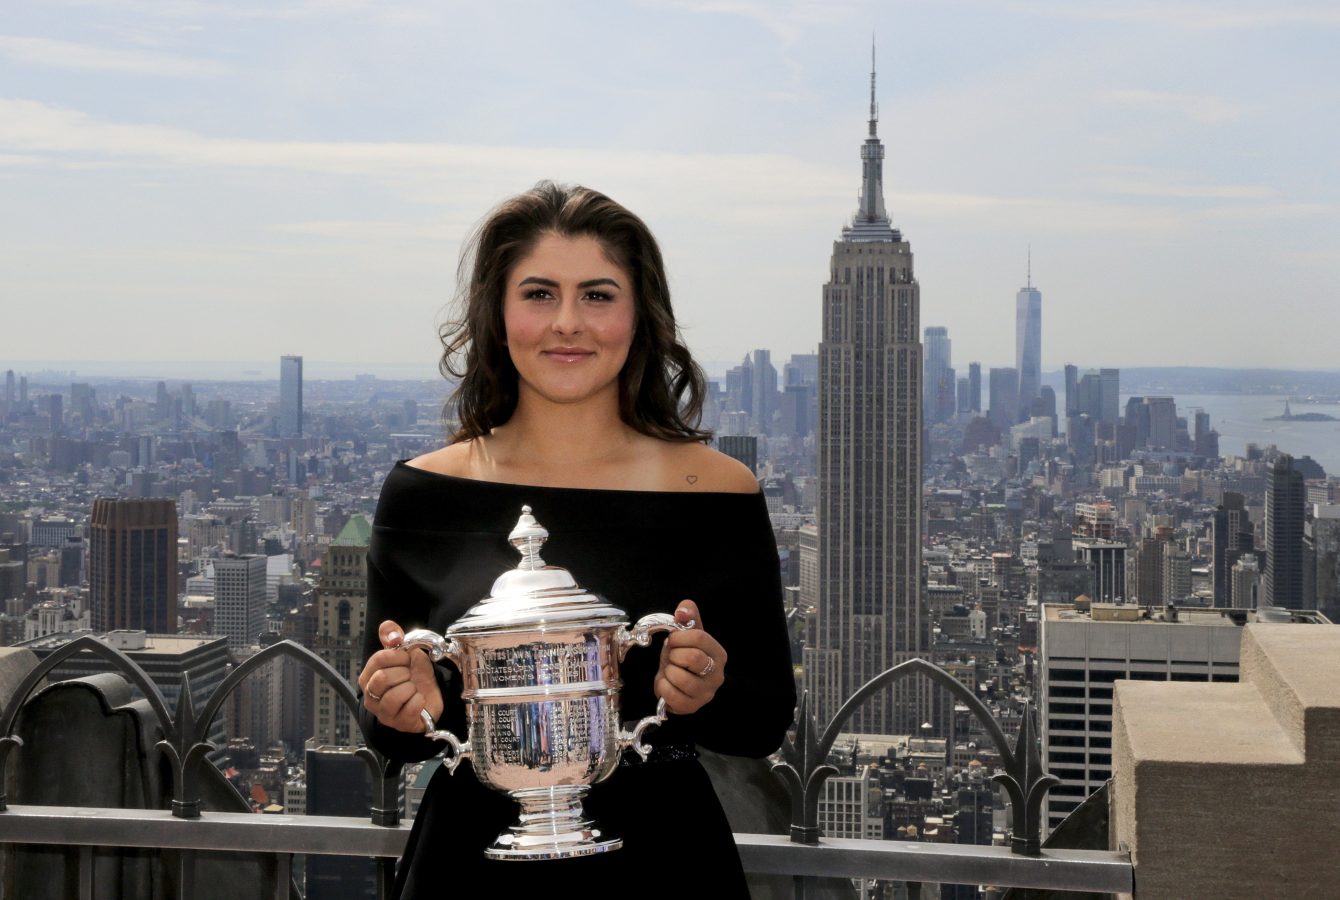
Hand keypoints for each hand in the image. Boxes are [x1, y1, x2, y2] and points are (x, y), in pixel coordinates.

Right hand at [357, 619, 444, 733]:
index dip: (398, 656)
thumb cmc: (415, 676)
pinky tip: (419, 700)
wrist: (432, 695)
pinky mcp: (398, 724)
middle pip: (383, 678)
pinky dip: (419, 701)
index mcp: (369, 677)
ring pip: (394, 696)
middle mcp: (371, 696)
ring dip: (411, 688)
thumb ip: (394, 638)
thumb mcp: (406, 653)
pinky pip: (410, 708)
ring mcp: (383, 713)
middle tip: (410, 675)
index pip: (378, 660)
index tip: (407, 658)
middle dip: (404, 673)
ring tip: (413, 689)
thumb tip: (388, 627)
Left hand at [654, 600, 725, 714]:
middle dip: (674, 655)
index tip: (672, 640)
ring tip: (670, 670)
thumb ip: (687, 617)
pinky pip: (672, 695)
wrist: (678, 684)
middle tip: (671, 656)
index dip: (679, 636)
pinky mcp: (692, 707)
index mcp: (718, 653)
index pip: (699, 637)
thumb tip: (683, 610)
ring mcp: (706, 693)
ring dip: (668, 672)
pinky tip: (666, 683)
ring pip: (682, 678)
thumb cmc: (683, 657)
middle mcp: (717, 674)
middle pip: (693, 658)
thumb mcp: (686, 635)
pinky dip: (663, 687)